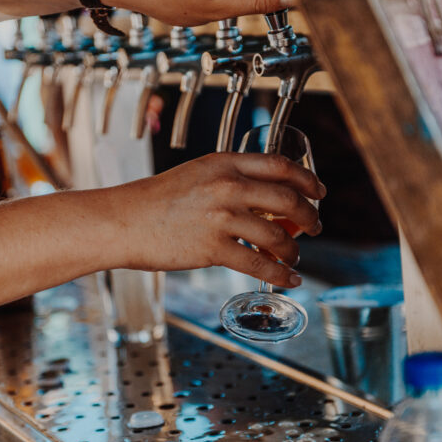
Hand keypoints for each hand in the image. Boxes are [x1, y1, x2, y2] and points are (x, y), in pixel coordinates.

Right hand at [112, 152, 324, 287]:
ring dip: (294, 250)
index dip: (307, 178)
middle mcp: (227, 186)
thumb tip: (264, 197)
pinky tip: (288, 279)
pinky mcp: (212, 249)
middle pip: (288, 199)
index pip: (280, 165)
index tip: (319, 191)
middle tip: (316, 226)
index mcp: (224, 163)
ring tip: (294, 257)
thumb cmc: (155, 200)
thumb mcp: (196, 174)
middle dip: (310, 216)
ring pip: (277, 235)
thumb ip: (230, 179)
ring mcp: (221, 218)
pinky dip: (280, 274)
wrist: (123, 221)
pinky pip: (259, 264)